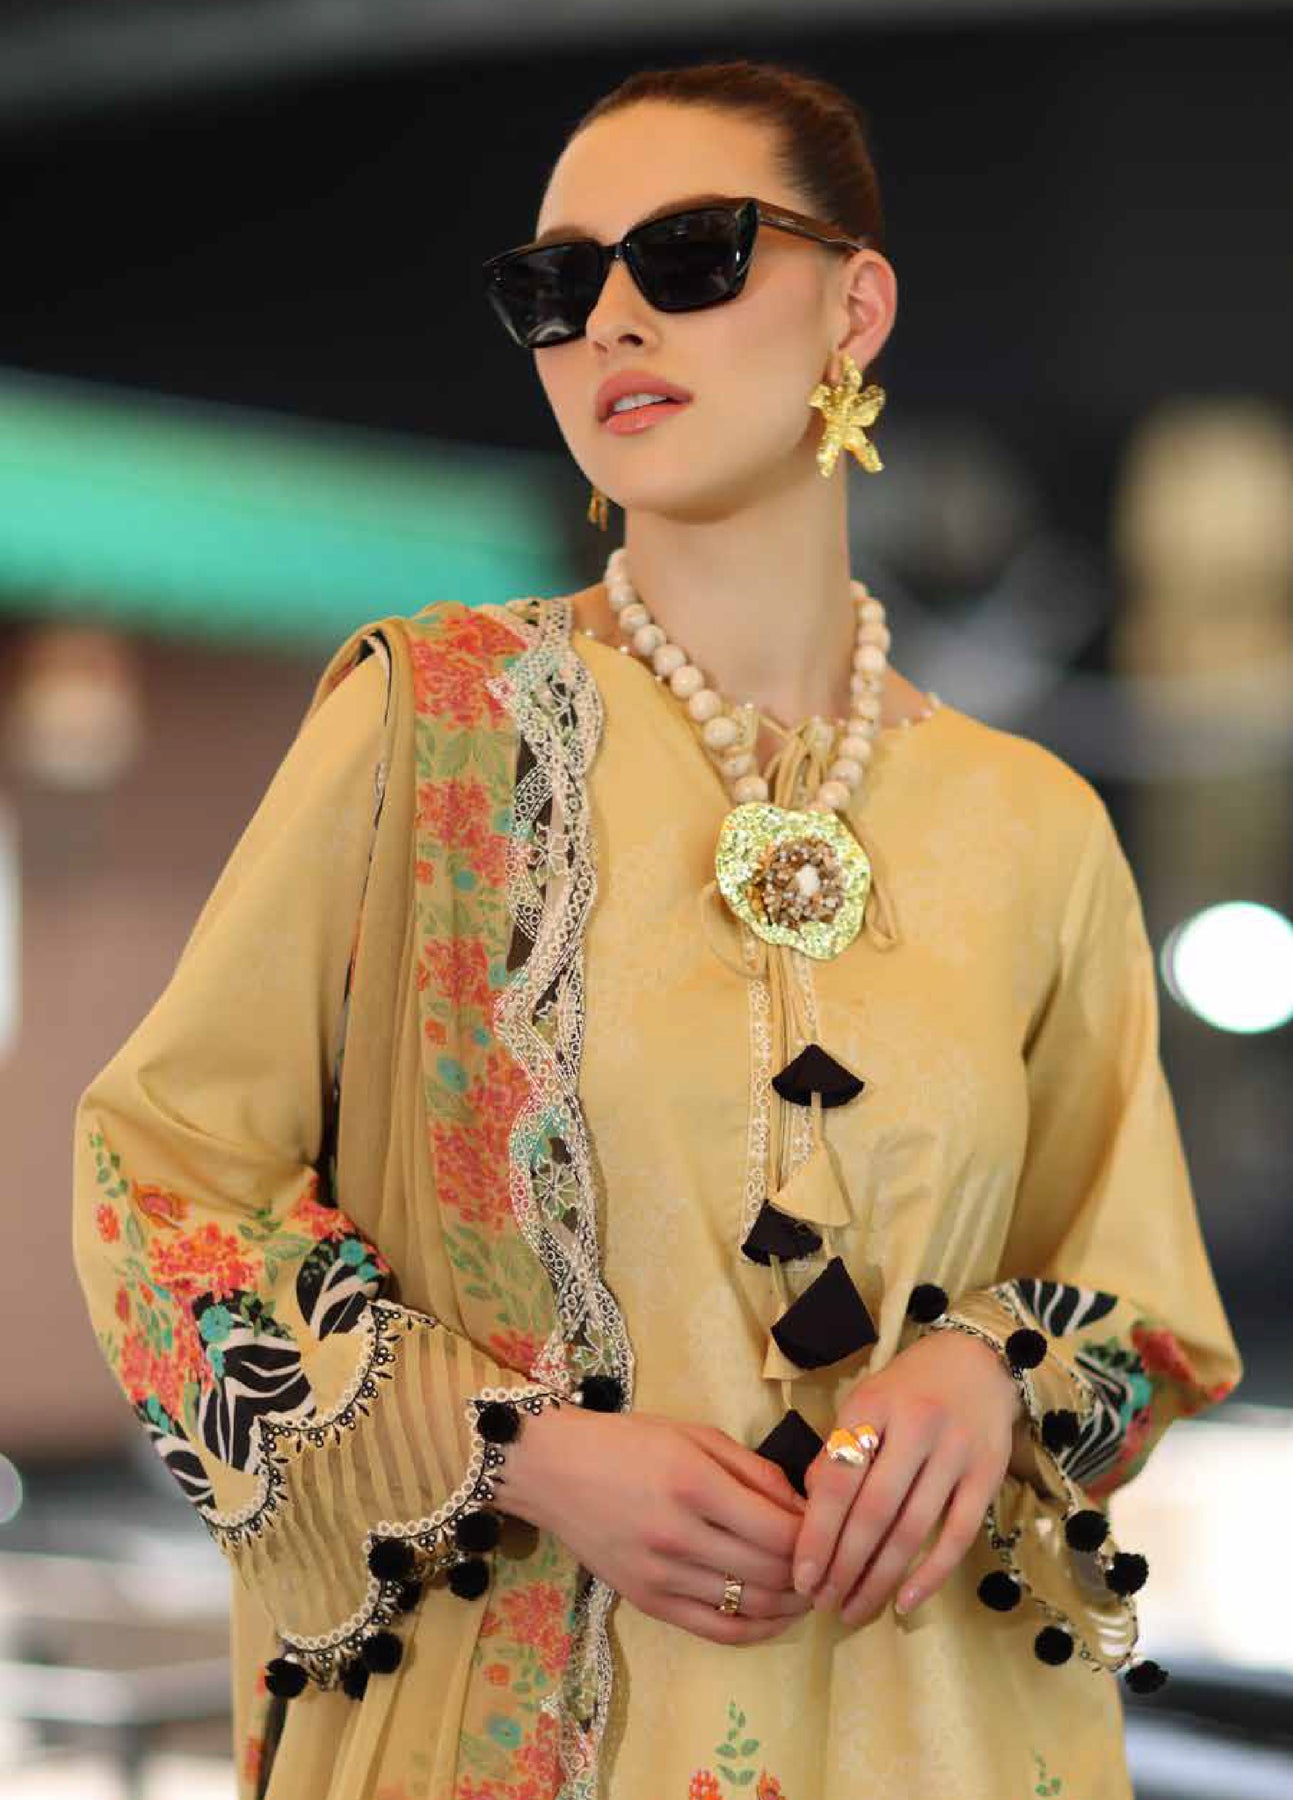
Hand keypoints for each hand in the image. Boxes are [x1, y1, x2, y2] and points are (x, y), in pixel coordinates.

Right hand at [492, 1403, 815, 1645]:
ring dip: (792, 1603)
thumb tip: (805, 1508)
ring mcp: (662, 1576)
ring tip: (810, 1588)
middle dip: (811, 1571)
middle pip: (771, 1571)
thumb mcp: (697, 1435)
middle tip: (827, 1561)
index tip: (830, 1528)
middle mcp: (679, 1535)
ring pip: (751, 1604)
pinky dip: (757, 1629)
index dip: (816, 1536)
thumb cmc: (628, 1441)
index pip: (779, 1530)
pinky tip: (776, 1615)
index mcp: (694, 1483)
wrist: (553, 1470)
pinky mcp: (649, 1603)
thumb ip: (756, 1471)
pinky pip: (718, 1630)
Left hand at [791, 1331, 1021, 1627]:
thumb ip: (836, 1454)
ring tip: (853, 1610)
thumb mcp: (863, 1404)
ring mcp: (955, 1451)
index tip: (800, 1577)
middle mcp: (914, 1426)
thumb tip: (809, 1517)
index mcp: (871, 1406)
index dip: (817, 1534)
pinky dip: (930, 1574)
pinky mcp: (987, 1474)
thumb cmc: (906, 1390)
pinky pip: (957, 1535)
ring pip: (912, 1529)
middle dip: (843, 1566)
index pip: (838, 1480)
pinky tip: (904, 1602)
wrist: (977, 1361)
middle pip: (873, 1511)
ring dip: (879, 1579)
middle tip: (823, 1604)